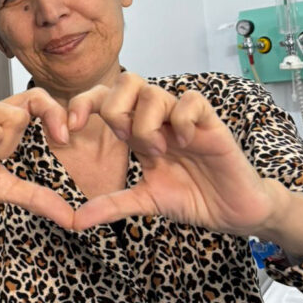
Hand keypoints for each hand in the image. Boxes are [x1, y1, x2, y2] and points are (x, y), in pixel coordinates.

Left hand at [68, 72, 276, 233]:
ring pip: (153, 92)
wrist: (233, 210)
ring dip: (146, 123)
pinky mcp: (211, 123)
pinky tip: (184, 142)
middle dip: (115, 109)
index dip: (82, 105)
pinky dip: (180, 121)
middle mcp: (158, 119)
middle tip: (126, 141)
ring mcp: (184, 118)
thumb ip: (111, 205)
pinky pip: (190, 102)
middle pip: (126, 81)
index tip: (68, 131)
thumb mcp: (144, 202)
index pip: (104, 98)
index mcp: (137, 131)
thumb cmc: (193, 197)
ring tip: (159, 152)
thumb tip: (74, 221)